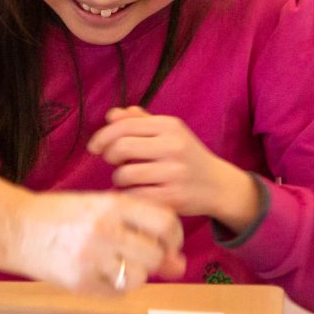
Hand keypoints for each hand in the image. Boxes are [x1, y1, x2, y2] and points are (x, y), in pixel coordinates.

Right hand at [0, 187, 185, 295]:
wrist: (17, 228)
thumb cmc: (64, 216)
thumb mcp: (103, 210)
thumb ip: (141, 230)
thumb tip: (179, 265)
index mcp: (113, 204)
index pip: (165, 222)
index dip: (174, 237)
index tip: (169, 244)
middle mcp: (104, 230)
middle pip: (156, 254)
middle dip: (156, 259)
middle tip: (143, 257)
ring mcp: (91, 258)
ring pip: (139, 277)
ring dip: (135, 274)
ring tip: (117, 264)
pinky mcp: (79, 283)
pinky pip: (116, 292)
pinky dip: (115, 286)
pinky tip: (99, 272)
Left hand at [88, 106, 259, 232]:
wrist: (218, 185)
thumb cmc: (186, 156)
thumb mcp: (170, 132)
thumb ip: (140, 121)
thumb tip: (111, 115)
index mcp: (170, 125)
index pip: (123, 125)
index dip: (102, 136)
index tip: (95, 147)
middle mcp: (173, 146)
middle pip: (120, 148)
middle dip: (109, 157)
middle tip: (115, 163)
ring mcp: (174, 173)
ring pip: (124, 175)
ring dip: (119, 179)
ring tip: (130, 180)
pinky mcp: (172, 198)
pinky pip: (133, 196)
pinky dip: (128, 196)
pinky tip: (135, 193)